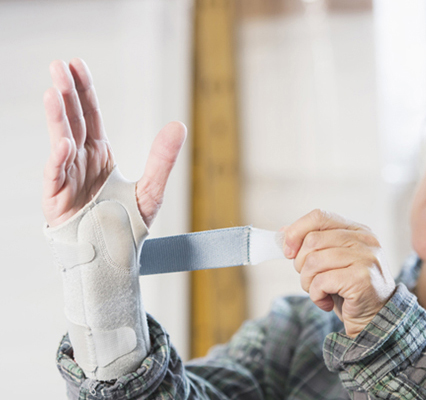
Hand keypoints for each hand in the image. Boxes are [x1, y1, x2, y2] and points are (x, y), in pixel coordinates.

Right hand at [42, 59, 185, 227]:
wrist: (113, 258)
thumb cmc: (127, 226)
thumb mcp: (151, 190)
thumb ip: (163, 159)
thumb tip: (180, 126)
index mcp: (100, 154)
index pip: (90, 116)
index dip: (84, 91)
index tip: (77, 64)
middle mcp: (81, 161)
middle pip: (73, 121)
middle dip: (66, 93)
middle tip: (58, 66)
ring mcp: (67, 178)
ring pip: (61, 142)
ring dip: (57, 118)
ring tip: (54, 92)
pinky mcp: (57, 199)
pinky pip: (57, 175)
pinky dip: (59, 159)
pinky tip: (63, 142)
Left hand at [282, 209, 395, 337]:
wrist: (375, 320)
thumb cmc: (349, 290)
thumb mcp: (331, 262)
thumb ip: (312, 244)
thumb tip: (283, 232)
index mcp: (357, 230)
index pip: (319, 216)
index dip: (296, 231)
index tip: (287, 251)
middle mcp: (365, 240)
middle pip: (312, 240)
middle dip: (301, 263)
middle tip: (310, 280)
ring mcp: (366, 258)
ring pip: (313, 261)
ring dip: (307, 282)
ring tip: (319, 292)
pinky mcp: (362, 279)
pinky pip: (321, 281)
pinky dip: (316, 295)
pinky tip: (326, 302)